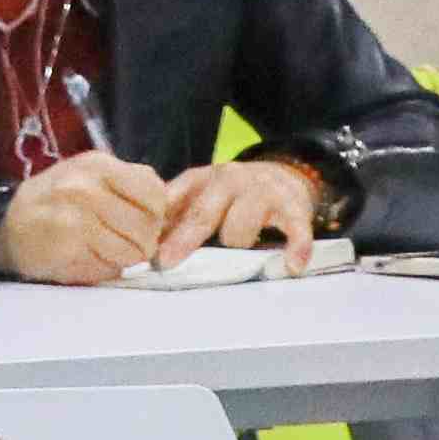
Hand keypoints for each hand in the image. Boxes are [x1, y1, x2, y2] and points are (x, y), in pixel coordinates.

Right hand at [0, 152, 180, 283]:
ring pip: (136, 247)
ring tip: (99, 249)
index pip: (155, 191)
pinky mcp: (69, 236)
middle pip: (149, 224)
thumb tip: (169, 216)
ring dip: (124, 257)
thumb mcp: (89, 185)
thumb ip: (127, 192)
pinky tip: (84, 256)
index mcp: (97, 164)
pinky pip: (114, 262)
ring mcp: (77, 207)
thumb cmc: (54, 211)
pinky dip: (106, 267)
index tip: (135, 222)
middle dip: (141, 242)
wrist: (5, 232)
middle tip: (118, 242)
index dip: (153, 214)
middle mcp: (86, 181)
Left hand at [155, 155, 333, 264]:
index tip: (142, 248)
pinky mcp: (295, 208)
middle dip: (183, 239)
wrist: (286, 173)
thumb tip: (145, 243)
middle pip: (203, 214)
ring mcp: (263, 193)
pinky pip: (297, 231)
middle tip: (166, 261)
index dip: (157, 226)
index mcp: (201, 178)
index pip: (173, 201)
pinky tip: (291, 266)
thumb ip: (176, 212)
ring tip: (240, 245)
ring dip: (237, 241)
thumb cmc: (233, 193)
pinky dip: (295, 249)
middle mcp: (230, 180)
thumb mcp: (200, 192)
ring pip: (242, 225)